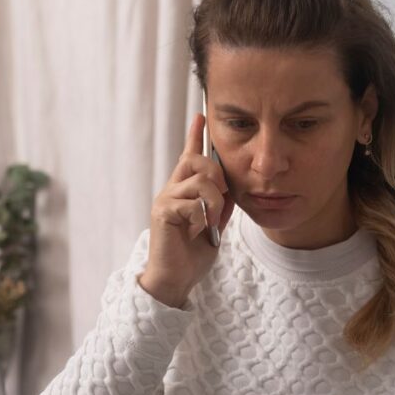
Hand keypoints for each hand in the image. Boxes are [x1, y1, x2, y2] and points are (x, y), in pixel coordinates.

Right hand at [138, 113, 234, 307]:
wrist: (175, 279)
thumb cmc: (191, 256)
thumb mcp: (214, 226)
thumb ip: (221, 205)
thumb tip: (231, 188)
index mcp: (183, 192)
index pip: (188, 157)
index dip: (195, 136)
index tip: (201, 115)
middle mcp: (171, 190)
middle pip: (196, 159)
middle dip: (216, 173)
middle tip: (222, 196)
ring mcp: (165, 200)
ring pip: (199, 181)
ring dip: (214, 201)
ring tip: (211, 221)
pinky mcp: (163, 212)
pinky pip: (192, 202)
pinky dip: (203, 215)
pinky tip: (199, 229)